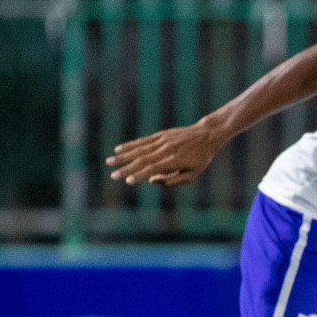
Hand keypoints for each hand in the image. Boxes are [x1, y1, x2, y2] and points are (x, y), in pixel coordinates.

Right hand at [106, 121, 224, 185]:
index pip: (154, 169)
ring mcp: (162, 141)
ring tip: (109, 161)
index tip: (128, 181)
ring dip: (123, 156)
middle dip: (126, 168)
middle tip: (113, 175)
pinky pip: (143, 141)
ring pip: (139, 149)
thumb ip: (173, 179)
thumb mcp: (193, 174)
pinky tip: (118, 149)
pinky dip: (130, 145)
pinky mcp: (160, 135)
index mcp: (175, 161)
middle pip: (143, 160)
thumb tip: (152, 180)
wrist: (207, 134)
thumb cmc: (201, 158)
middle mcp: (166, 150)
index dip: (140, 175)